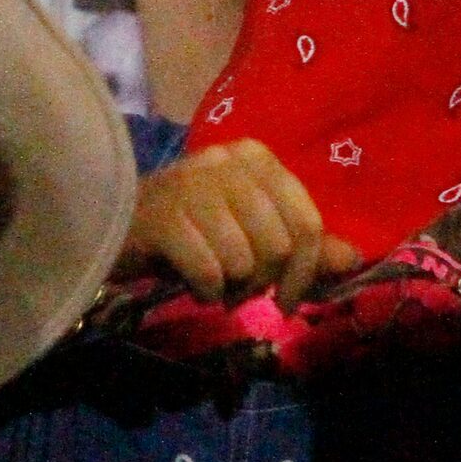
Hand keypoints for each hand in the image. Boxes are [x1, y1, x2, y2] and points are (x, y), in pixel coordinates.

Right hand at [120, 140, 363, 305]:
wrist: (107, 226)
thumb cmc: (189, 231)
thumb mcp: (250, 234)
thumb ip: (303, 246)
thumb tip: (354, 260)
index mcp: (258, 158)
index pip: (308, 223)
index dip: (308, 274)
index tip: (289, 302)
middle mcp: (229, 161)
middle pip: (280, 246)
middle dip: (264, 283)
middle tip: (240, 292)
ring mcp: (193, 183)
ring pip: (245, 261)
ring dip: (232, 289)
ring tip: (215, 285)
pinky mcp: (162, 215)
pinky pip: (209, 270)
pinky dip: (205, 290)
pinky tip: (193, 285)